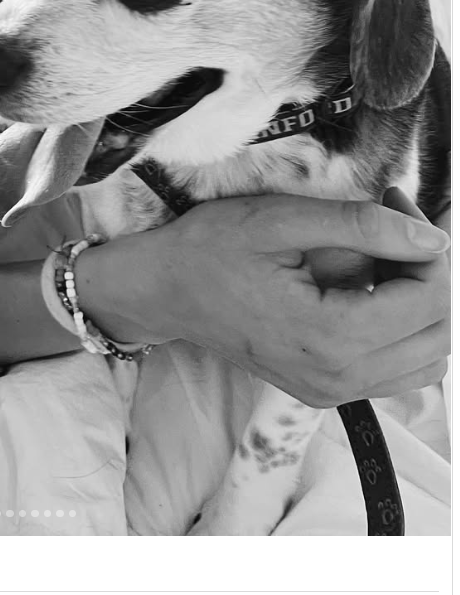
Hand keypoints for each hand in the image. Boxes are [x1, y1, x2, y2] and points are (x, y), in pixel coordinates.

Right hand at [85, 193, 449, 407]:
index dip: (429, 243)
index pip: (431, 298)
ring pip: (429, 358)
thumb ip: (363, 226)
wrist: (162, 291)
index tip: (395, 202)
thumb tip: (432, 237)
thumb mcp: (281, 220)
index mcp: (330, 336)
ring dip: (422, 303)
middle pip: (439, 331)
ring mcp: (334, 392)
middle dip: (430, 270)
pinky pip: (399, 371)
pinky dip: (405, 331)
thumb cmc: (211, 249)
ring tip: (382, 256)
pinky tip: (371, 289)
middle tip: (392, 220)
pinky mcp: (328, 391)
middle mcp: (338, 378)